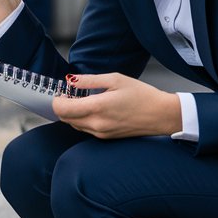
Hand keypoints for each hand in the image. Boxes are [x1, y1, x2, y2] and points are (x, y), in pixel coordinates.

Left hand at [53, 72, 182, 138]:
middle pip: (65, 118)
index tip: (62, 91)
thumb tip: (70, 80)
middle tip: (71, 93)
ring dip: (72, 113)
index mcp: (97, 108)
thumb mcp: (115, 79)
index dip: (57, 99)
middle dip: (63, 105)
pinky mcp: (105, 137)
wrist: (160, 115)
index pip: (62, 109)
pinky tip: (92, 108)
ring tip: (83, 99)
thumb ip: (89, 80)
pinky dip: (82, 119)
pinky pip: (85, 129)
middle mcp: (96, 124)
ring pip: (74, 124)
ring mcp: (100, 133)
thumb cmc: (141, 95)